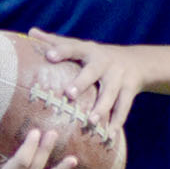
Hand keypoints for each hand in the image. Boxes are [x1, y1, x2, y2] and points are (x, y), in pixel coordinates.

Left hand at [28, 27, 145, 133]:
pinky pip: (124, 108)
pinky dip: (117, 122)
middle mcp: (104, 62)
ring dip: (101, 108)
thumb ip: (56, 42)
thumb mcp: (81, 46)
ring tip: (91, 122)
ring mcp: (119, 76)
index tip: (49, 56)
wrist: (138, 61)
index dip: (61, 51)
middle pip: (93, 72)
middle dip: (82, 82)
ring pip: (110, 93)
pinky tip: (109, 136)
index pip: (73, 48)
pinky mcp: (129, 90)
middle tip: (69, 94)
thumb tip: (31, 31)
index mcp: (88, 51)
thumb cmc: (98, 56)